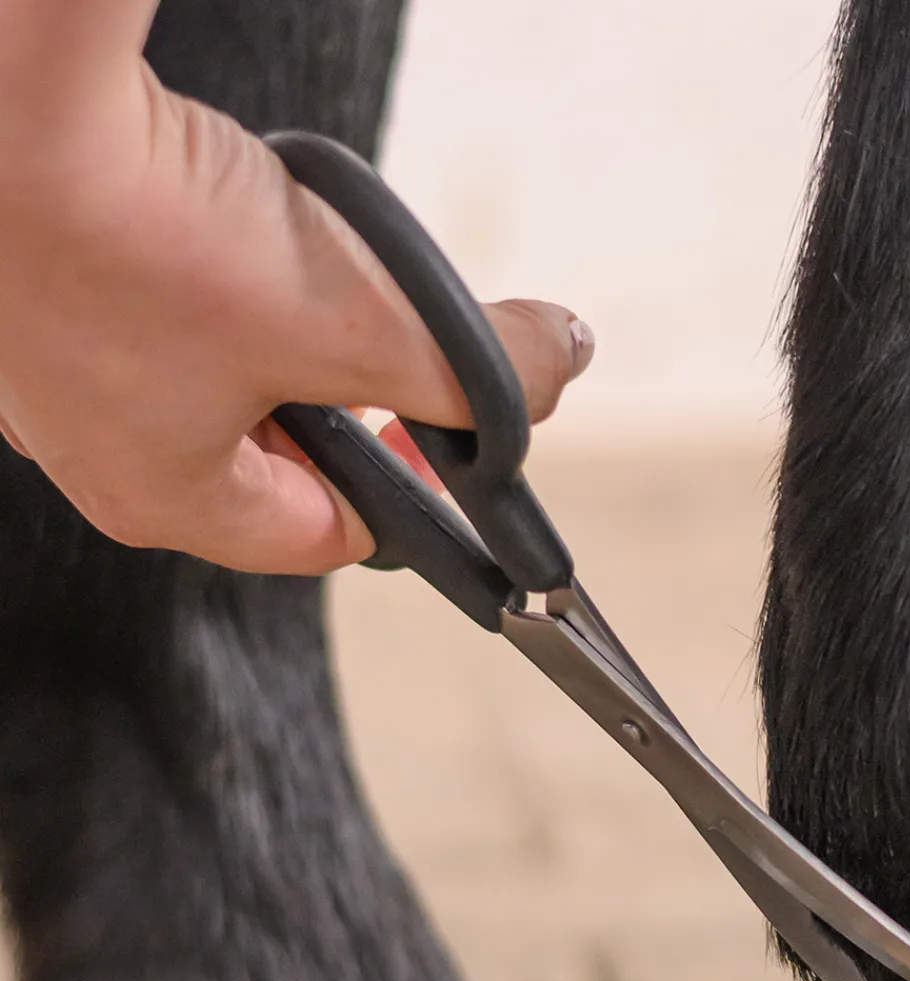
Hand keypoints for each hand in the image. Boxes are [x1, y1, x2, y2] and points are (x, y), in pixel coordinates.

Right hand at [0, 40, 592, 573]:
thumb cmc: (140, 229)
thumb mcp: (352, 319)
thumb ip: (469, 367)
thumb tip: (559, 361)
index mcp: (167, 500)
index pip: (329, 535)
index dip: (413, 488)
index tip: (453, 431)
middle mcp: (99, 452)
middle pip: (280, 459)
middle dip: (352, 397)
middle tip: (389, 334)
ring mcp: (53, 370)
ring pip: (225, 375)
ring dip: (287, 325)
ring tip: (300, 259)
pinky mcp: (34, 287)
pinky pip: (164, 308)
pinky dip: (219, 272)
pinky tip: (226, 218)